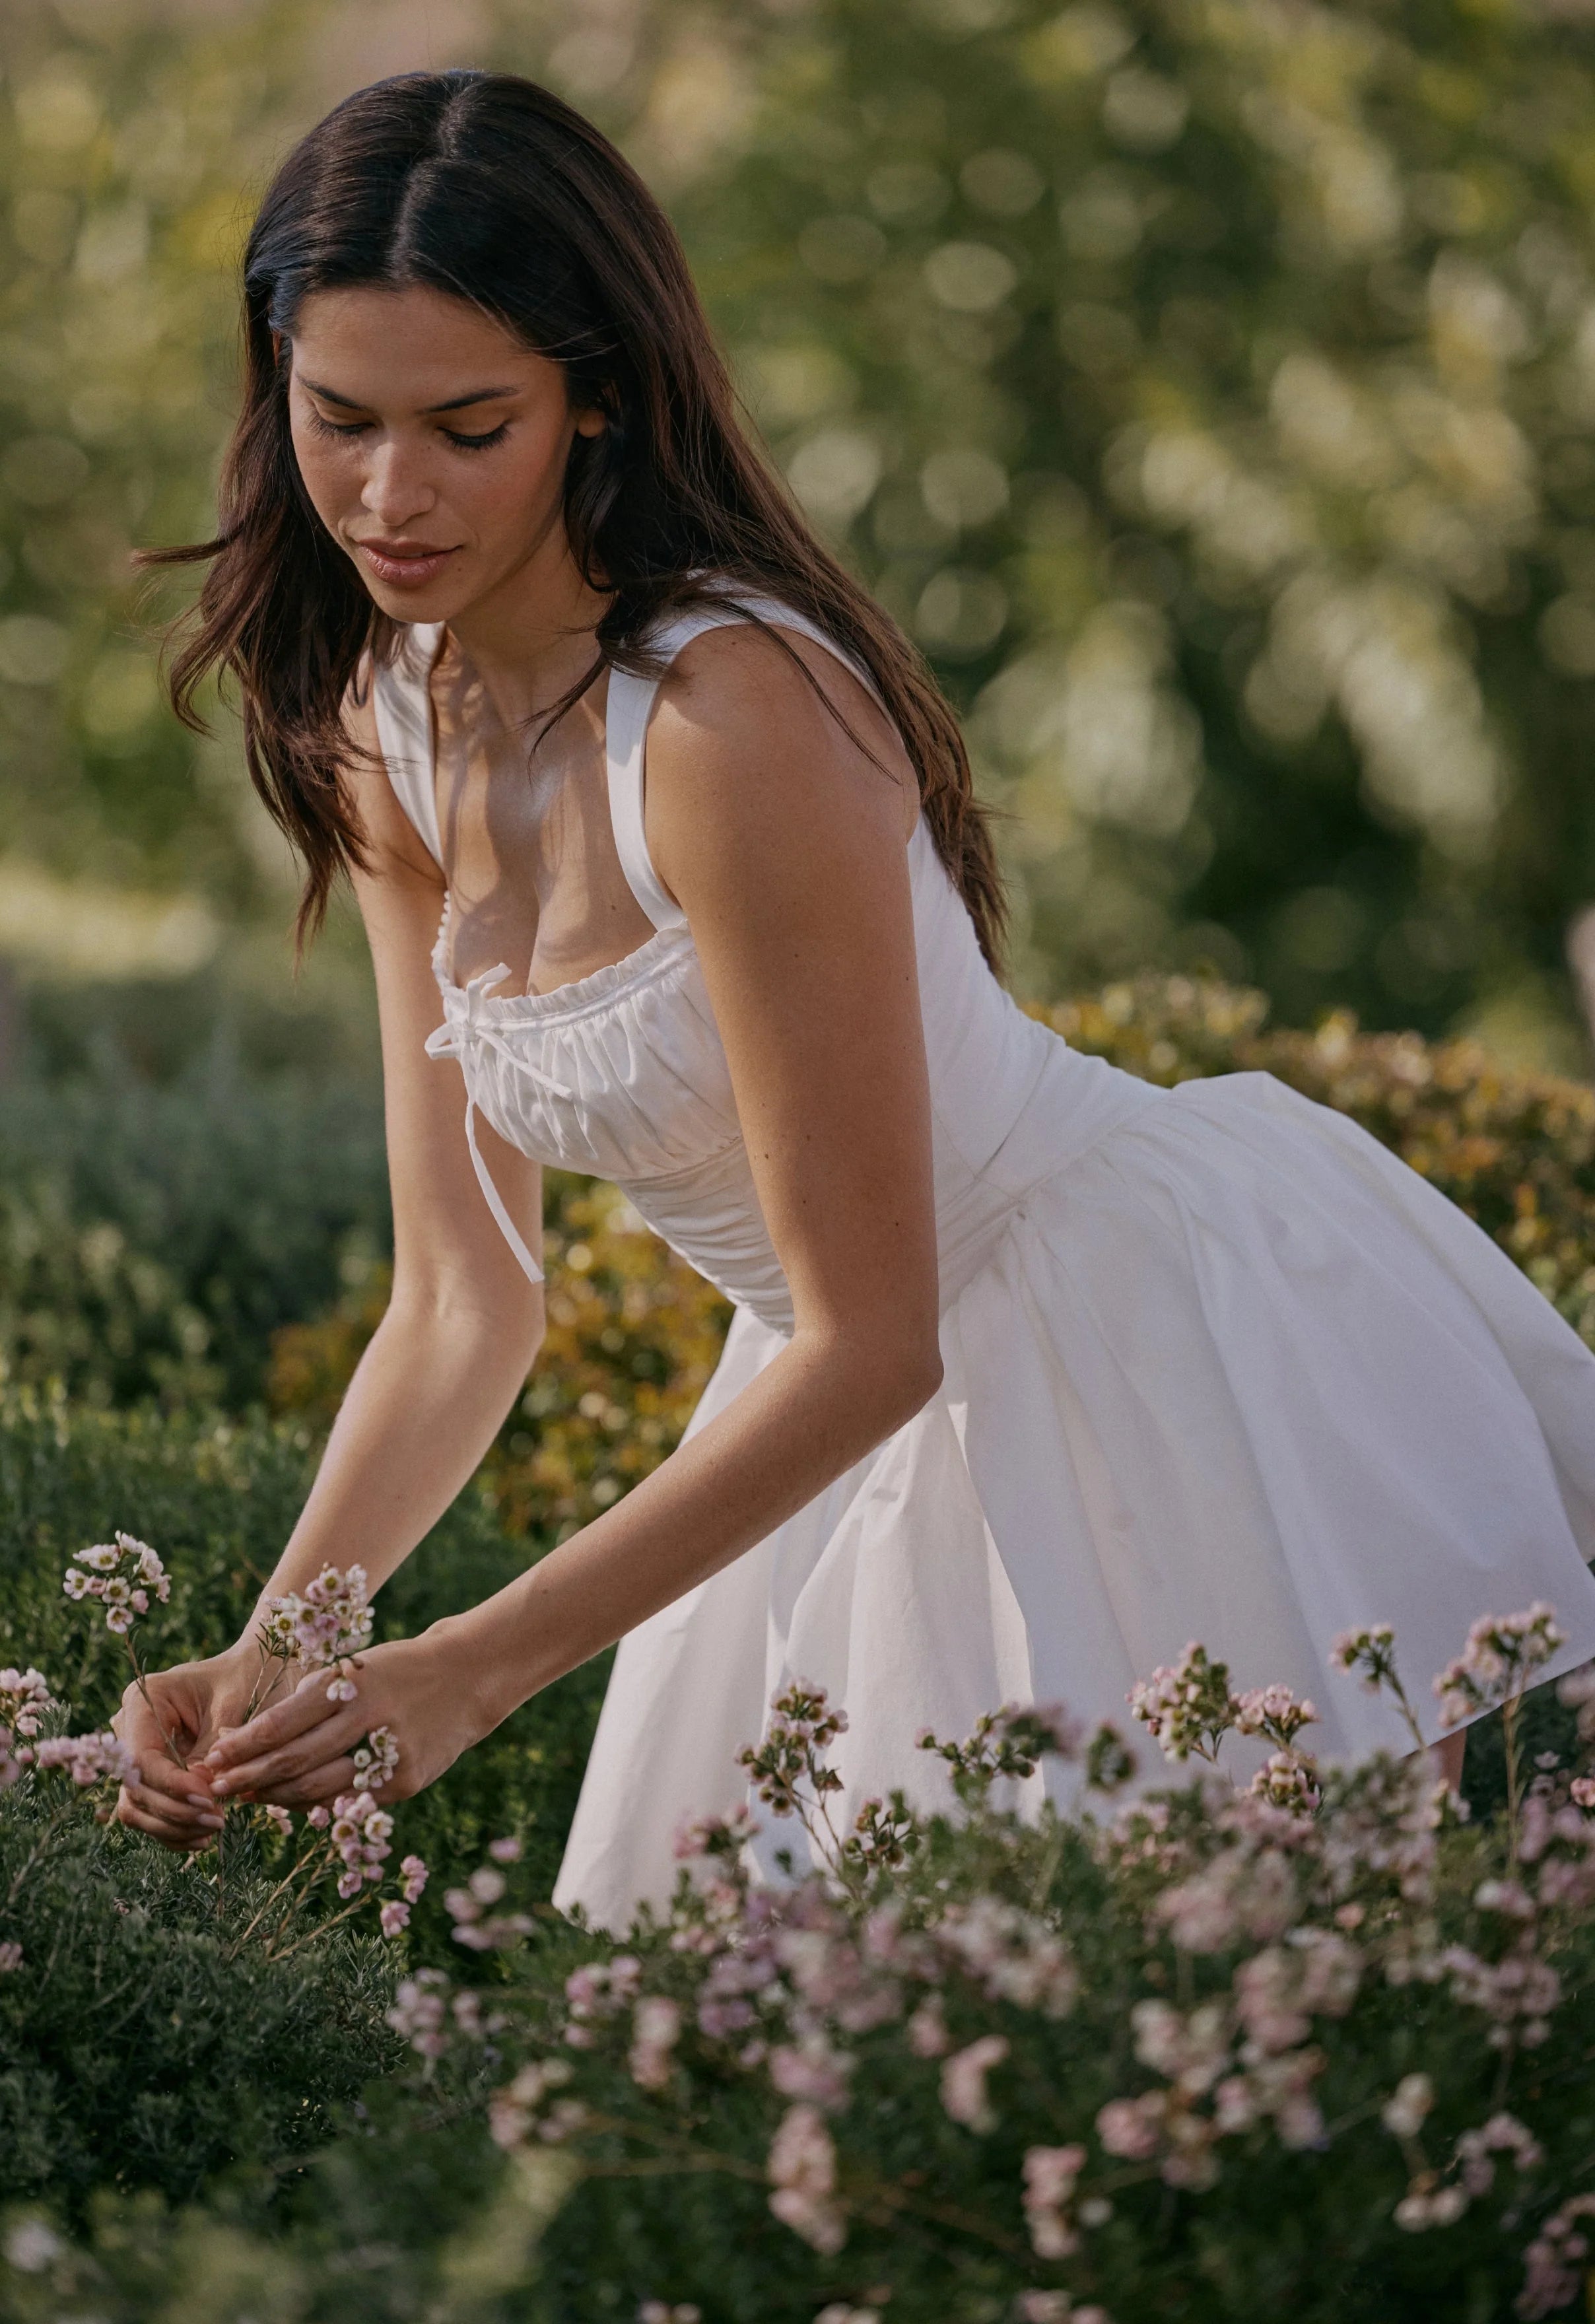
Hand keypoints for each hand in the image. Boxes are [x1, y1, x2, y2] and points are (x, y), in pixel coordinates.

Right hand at [111, 1644, 292, 1849]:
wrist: (255, 1673)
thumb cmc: (247, 1680)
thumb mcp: (233, 1707)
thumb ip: (213, 1749)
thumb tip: (199, 1791)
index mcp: (145, 1700)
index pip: (141, 1757)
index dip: (170, 1785)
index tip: (208, 1800)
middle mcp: (132, 1729)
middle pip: (135, 1786)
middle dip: (174, 1810)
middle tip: (217, 1821)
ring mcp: (139, 1755)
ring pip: (138, 1806)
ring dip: (173, 1826)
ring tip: (214, 1830)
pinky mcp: (154, 1777)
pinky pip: (151, 1813)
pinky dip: (174, 1829)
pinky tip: (203, 1838)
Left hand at [200, 1629, 484, 1810]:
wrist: (468, 1678)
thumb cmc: (395, 1671)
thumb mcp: (351, 1671)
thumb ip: (304, 1703)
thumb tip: (242, 1738)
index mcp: (351, 1684)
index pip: (282, 1724)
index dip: (242, 1746)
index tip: (212, 1758)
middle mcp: (370, 1719)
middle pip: (294, 1760)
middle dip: (248, 1776)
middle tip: (216, 1788)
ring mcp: (391, 1754)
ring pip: (317, 1788)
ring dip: (275, 1796)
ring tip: (248, 1796)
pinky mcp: (407, 1781)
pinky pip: (348, 1799)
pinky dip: (315, 1801)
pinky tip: (291, 1799)